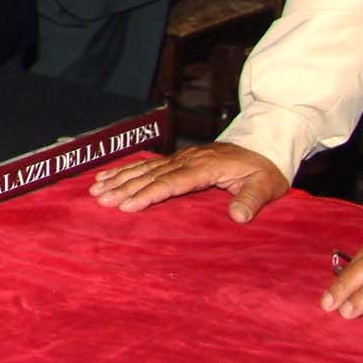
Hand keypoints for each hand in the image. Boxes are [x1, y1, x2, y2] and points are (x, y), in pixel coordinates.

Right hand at [88, 141, 290, 221]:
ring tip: (96, 189)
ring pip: (145, 169)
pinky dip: (126, 170)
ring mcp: (181, 158)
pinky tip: (109, 176)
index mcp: (206, 168)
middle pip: (151, 175)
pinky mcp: (177, 160)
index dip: (149, 194)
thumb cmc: (264, 169)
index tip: (128, 205)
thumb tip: (238, 217)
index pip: (172, 182)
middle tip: (101, 200)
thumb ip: (251, 201)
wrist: (263, 146)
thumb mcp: (265, 186)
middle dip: (124, 187)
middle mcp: (188, 160)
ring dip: (119, 179)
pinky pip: (147, 165)